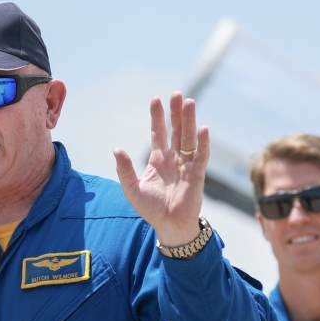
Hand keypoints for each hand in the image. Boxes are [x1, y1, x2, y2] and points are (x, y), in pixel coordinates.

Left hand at [112, 92, 209, 246]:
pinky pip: (201, 156)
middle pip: (176, 130)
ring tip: (189, 103)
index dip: (158, 117)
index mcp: (158, 160)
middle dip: (176, 113)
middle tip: (178, 94)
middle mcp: (174, 159)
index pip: (159, 133)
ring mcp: (187, 165)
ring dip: (189, 121)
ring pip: (189, 138)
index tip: (156, 99)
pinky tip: (203, 129)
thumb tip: (116, 149)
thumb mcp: (132, 189)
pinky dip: (203, 144)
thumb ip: (124, 170)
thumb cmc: (151, 209)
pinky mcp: (197, 175)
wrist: (169, 226)